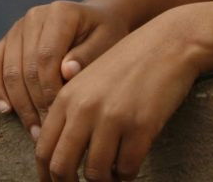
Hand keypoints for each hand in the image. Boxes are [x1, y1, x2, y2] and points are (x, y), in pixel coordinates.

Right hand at [0, 0, 132, 136]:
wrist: (95, 21)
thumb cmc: (105, 35)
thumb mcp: (107, 42)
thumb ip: (88, 55)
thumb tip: (66, 72)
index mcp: (59, 13)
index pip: (46, 57)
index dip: (49, 90)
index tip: (59, 115)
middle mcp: (34, 16)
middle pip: (26, 66)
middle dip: (35, 103)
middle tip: (46, 132)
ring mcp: (18, 27)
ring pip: (9, 70)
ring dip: (19, 103)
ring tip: (33, 130)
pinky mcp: (7, 39)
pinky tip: (5, 110)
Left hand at [32, 13, 203, 181]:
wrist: (168, 43)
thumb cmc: (129, 65)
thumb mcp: (89, 82)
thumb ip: (72, 114)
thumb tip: (61, 158)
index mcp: (66, 98)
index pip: (43, 149)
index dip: (47, 176)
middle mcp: (84, 109)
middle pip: (62, 167)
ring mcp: (112, 118)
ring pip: (96, 174)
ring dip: (105, 181)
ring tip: (113, 176)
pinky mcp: (140, 127)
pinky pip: (126, 169)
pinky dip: (127, 174)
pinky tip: (130, 166)